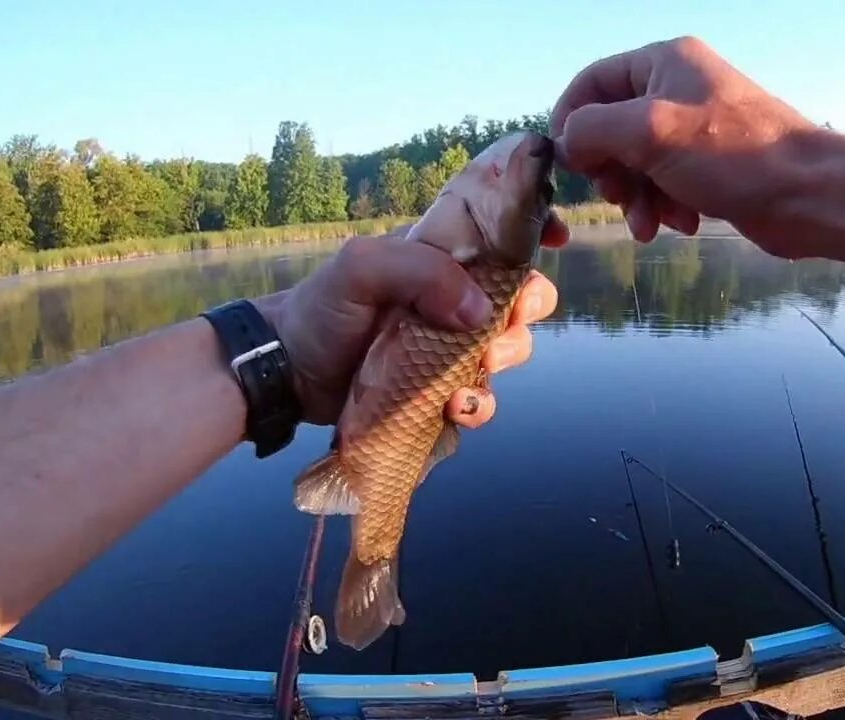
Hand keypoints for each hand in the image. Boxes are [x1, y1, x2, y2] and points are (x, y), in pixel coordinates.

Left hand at [260, 221, 566, 426]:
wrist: (286, 372)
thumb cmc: (320, 308)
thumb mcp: (361, 267)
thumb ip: (419, 270)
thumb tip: (477, 308)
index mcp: (440, 258)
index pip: (501, 236)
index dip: (536, 231)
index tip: (558, 238)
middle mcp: (451, 298)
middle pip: (522, 298)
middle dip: (526, 311)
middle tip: (502, 325)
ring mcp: (447, 346)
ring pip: (509, 350)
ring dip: (506, 360)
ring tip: (475, 371)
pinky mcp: (437, 390)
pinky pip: (479, 399)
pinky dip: (478, 406)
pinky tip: (454, 408)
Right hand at [551, 36, 816, 250]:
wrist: (808, 195)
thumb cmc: (730, 155)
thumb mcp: (648, 133)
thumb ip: (592, 129)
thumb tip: (566, 143)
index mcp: (662, 62)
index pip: (590, 82)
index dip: (569, 121)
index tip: (565, 164)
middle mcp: (676, 88)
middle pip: (609, 129)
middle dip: (609, 171)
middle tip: (618, 196)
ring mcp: (694, 128)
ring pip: (635, 164)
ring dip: (635, 198)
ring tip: (650, 224)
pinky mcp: (708, 165)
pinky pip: (663, 184)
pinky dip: (663, 206)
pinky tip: (681, 223)